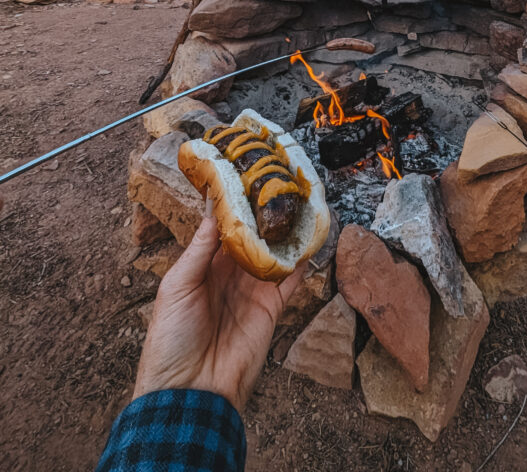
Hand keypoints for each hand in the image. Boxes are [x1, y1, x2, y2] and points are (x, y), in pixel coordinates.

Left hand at [133, 201, 303, 410]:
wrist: (190, 391)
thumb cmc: (171, 339)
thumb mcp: (176, 288)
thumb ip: (199, 251)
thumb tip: (214, 213)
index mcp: (203, 266)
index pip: (223, 229)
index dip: (234, 207)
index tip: (246, 179)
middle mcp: (230, 274)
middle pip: (252, 237)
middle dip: (264, 215)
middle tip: (279, 186)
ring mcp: (252, 290)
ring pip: (273, 254)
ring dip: (285, 233)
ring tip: (299, 205)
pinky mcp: (271, 309)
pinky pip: (290, 281)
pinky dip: (301, 262)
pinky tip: (311, 240)